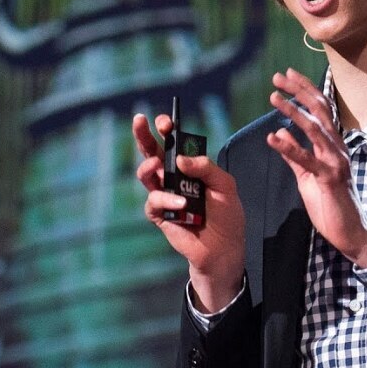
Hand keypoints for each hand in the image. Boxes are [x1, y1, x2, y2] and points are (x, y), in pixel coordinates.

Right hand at [132, 113, 244, 311]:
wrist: (225, 247)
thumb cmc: (226, 214)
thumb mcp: (225, 185)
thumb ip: (206, 167)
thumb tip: (180, 158)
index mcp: (188, 167)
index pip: (172, 143)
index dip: (166, 130)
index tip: (166, 123)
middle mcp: (173, 177)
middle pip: (151, 152)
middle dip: (143, 135)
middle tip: (140, 120)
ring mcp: (165, 195)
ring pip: (145, 174)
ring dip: (148, 166)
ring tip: (157, 165)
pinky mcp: (160, 215)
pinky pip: (153, 202)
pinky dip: (165, 199)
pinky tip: (182, 204)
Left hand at [265, 69, 366, 267]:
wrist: (351, 232)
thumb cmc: (330, 203)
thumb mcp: (307, 175)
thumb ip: (294, 154)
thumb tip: (280, 131)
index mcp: (333, 145)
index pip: (320, 109)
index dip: (304, 90)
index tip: (287, 75)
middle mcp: (337, 148)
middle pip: (320, 110)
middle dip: (299, 90)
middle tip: (278, 76)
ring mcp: (335, 162)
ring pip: (315, 128)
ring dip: (293, 111)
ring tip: (274, 97)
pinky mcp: (329, 179)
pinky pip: (307, 159)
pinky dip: (288, 147)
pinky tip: (271, 138)